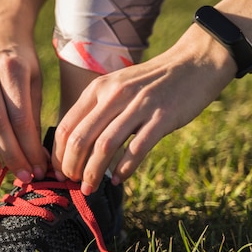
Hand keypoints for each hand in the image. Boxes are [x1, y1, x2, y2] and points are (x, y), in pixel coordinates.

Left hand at [52, 25, 236, 193]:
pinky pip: (136, 149)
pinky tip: (117, 180)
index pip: (67, 126)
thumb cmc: (150, 82)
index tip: (57, 171)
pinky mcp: (162, 118)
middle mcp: (114, 96)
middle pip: (81, 138)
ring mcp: (139, 106)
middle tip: (71, 182)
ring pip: (104, 146)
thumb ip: (97, 110)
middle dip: (71, 166)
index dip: (58, 153)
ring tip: (89, 188)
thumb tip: (75, 145)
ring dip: (93, 172)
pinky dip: (123, 169)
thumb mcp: (117, 87)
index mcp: (98, 89)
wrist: (193, 63)